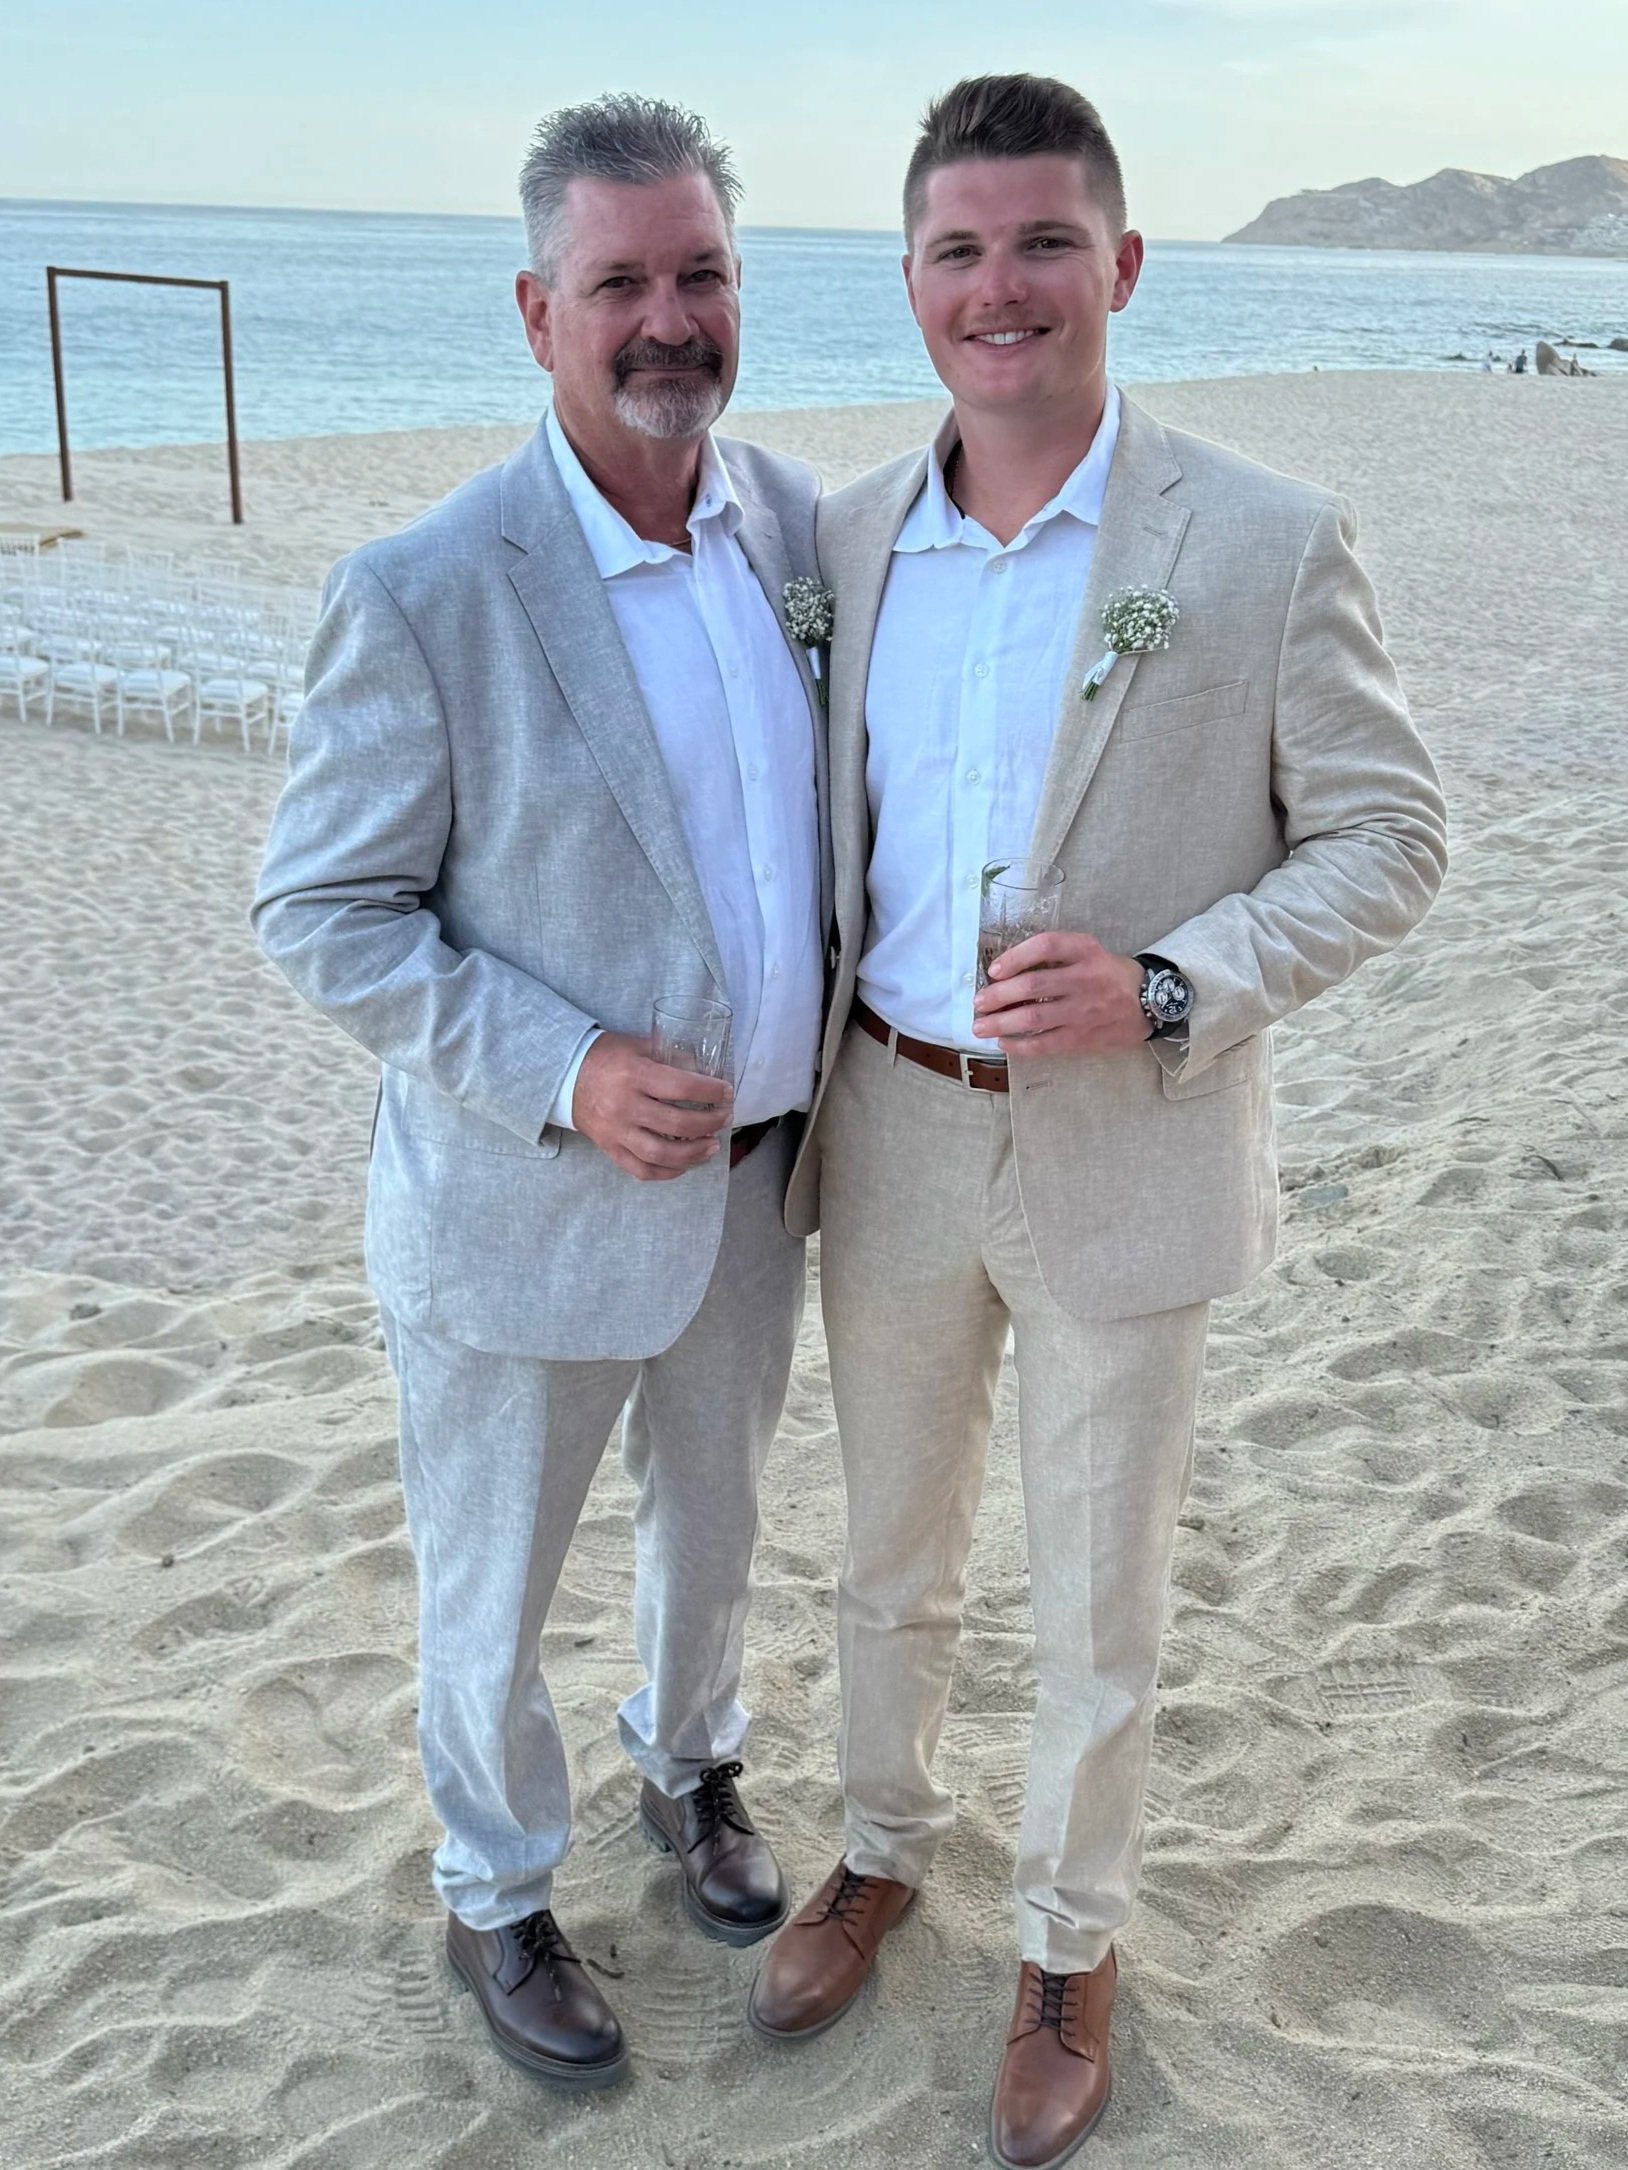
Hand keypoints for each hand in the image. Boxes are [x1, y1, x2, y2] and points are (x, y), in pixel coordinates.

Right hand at [571, 1031, 732, 1180]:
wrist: (564, 1076)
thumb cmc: (606, 1057)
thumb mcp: (638, 1046)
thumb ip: (670, 1055)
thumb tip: (704, 1069)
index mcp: (634, 1075)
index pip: (682, 1087)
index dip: (710, 1092)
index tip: (726, 1092)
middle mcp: (625, 1106)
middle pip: (677, 1123)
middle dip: (709, 1123)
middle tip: (724, 1118)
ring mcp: (616, 1131)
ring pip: (661, 1153)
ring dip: (693, 1153)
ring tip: (712, 1146)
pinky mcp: (609, 1148)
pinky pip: (641, 1169)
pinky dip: (666, 1172)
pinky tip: (684, 1165)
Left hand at [971, 932, 1150, 1059]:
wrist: (1151, 1003)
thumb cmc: (1110, 975)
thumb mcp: (1090, 952)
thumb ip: (1056, 957)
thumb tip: (1006, 973)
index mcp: (1086, 951)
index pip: (1046, 946)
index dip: (1016, 956)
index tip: (995, 970)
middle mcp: (1085, 979)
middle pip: (1034, 986)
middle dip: (998, 996)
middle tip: (978, 1003)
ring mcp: (1085, 1011)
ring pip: (1035, 1018)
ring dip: (1001, 1023)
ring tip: (980, 1027)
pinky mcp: (1084, 1038)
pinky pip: (1046, 1044)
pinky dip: (1020, 1046)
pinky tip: (1004, 1043)